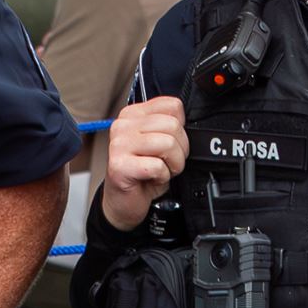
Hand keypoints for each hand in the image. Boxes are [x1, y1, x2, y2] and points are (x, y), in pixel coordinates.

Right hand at [98, 93, 188, 230]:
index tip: (171, 142)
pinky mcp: (119, 165)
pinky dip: (162, 176)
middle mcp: (123, 125)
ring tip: (162, 170)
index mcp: (133, 114)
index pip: (172, 106)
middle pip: (173, 125)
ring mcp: (119, 145)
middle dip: (180, 149)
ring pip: (168, 144)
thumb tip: (188, 123)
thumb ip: (168, 126)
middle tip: (168, 161)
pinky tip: (152, 178)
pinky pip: (157, 165)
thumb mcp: (158, 142)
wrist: (124, 201)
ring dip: (172, 164)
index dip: (181, 128)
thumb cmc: (143, 173)